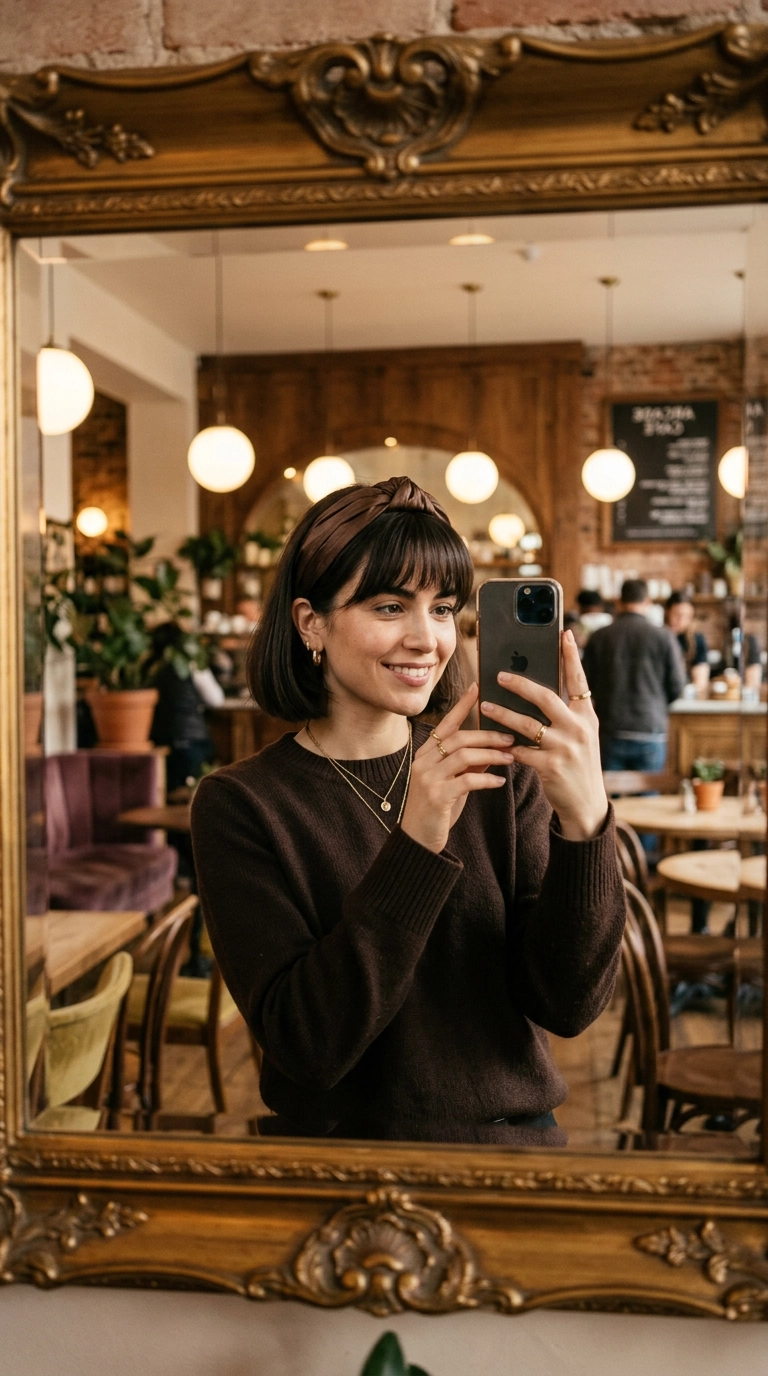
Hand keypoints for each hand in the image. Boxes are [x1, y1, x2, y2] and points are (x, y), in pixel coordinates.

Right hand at [401, 683, 514, 853]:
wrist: (418, 840)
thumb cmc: (436, 810)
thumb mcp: (452, 782)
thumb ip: (467, 765)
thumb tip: (490, 751)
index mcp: (426, 754)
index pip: (446, 724)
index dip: (462, 705)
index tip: (478, 688)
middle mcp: (424, 761)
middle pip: (459, 738)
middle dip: (487, 735)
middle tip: (511, 736)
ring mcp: (428, 778)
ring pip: (464, 756)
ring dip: (491, 755)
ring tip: (511, 757)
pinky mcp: (436, 796)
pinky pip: (467, 781)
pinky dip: (487, 779)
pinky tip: (500, 782)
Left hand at [481, 629, 607, 840]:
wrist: (587, 804)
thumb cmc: (578, 764)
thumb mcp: (580, 735)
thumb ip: (564, 714)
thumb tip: (537, 689)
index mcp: (586, 716)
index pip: (578, 680)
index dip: (571, 656)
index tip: (564, 633)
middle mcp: (579, 728)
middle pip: (545, 697)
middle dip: (520, 684)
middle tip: (499, 675)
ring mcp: (566, 747)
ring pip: (526, 724)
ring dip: (502, 714)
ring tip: (485, 706)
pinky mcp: (551, 766)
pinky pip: (521, 751)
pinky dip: (507, 746)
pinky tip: (495, 743)